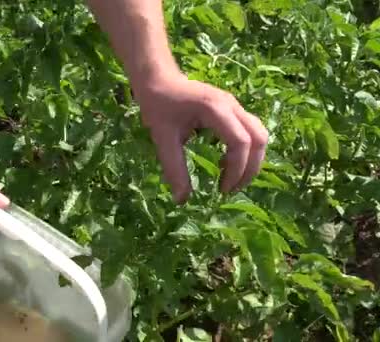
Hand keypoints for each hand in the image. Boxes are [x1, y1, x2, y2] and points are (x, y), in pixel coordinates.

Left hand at [133, 71, 268, 202]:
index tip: (221, 190)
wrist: (157, 78)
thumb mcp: (163, 138)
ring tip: (231, 179)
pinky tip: (225, 164)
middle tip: (230, 189)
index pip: (240, 142)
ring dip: (252, 160)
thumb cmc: (158, 104)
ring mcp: (234, 105)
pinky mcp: (232, 109)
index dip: (236, 170)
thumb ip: (174, 168)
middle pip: (259, 138)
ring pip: (259, 134)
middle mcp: (231, 105)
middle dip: (250, 168)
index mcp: (215, 109)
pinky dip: (246, 151)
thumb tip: (182, 200)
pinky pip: (250, 131)